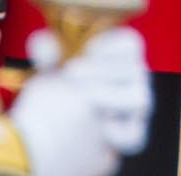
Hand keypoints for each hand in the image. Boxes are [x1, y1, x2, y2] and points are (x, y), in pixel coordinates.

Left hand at [10, 27, 152, 173]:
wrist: (47, 141)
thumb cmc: (53, 102)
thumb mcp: (48, 76)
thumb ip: (48, 57)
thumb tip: (41, 39)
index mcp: (118, 61)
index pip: (130, 44)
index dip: (110, 43)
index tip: (87, 48)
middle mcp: (132, 81)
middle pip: (135, 67)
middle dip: (101, 68)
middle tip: (71, 71)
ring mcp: (134, 110)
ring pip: (139, 98)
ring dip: (109, 95)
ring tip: (85, 97)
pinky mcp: (131, 136)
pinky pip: (132, 135)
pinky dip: (115, 132)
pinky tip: (96, 128)